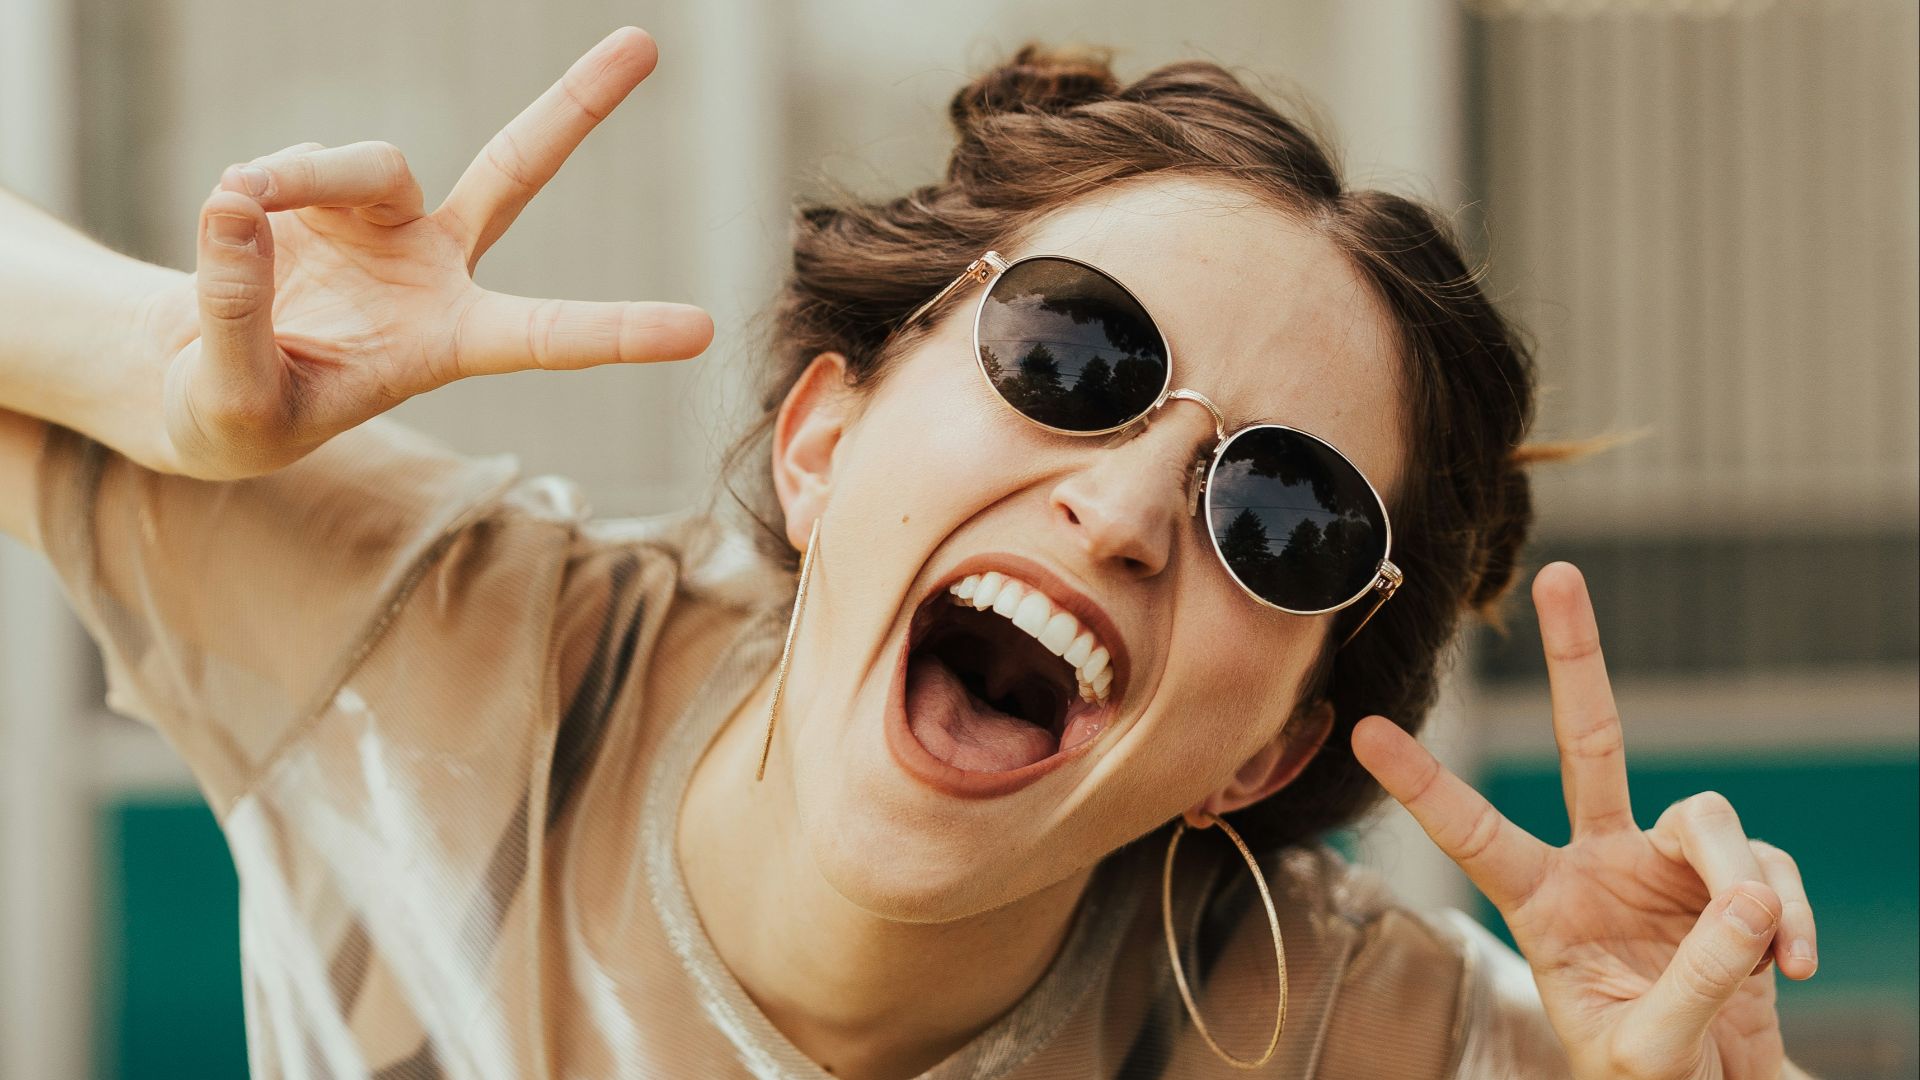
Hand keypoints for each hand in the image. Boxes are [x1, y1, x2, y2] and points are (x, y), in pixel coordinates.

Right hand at [152, 26, 710, 478]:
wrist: (201, 378)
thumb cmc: (239, 415)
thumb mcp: (233, 401)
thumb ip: (238, 314)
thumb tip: (236, 204)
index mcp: (450, 342)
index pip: (547, 336)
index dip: (620, 333)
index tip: (701, 330)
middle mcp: (437, 269)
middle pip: (516, 170)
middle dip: (577, 104)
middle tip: (644, 42)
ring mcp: (387, 220)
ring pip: (368, 163)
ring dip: (302, 179)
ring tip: (240, 211)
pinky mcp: (328, 189)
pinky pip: (296, 162)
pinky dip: (257, 185)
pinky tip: (233, 220)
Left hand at [1353, 562, 1816, 1079]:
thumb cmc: (1646, 1074)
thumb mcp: (1646, 1048)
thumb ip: (1691, 983)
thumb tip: (1747, 905)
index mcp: (1542, 902)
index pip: (1474, 834)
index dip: (1423, 785)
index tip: (1366, 731)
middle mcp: (1597, 863)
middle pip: (1588, 740)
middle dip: (1576, 659)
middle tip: (1561, 574)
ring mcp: (1666, 864)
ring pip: (1707, 816)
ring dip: (1742, 882)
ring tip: (1762, 955)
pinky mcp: (1734, 881)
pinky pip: (1768, 870)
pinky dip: (1788, 916)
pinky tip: (1793, 967)